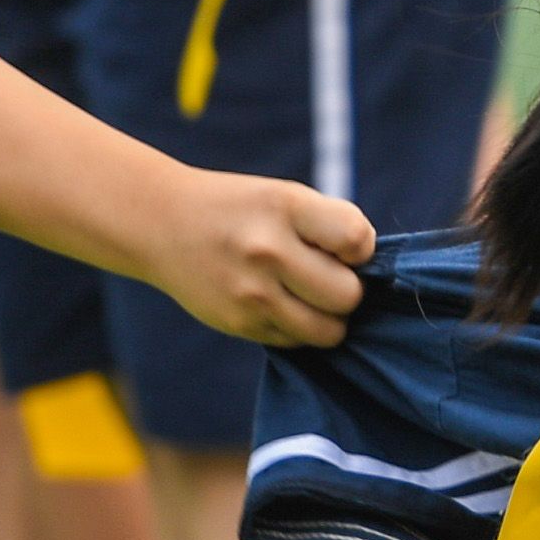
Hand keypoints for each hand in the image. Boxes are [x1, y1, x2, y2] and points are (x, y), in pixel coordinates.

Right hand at [154, 172, 376, 346]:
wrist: (163, 224)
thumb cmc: (242, 211)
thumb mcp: (285, 197)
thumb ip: (332, 228)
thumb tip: (376, 277)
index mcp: (285, 207)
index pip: (358, 240)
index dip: (359, 249)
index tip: (341, 246)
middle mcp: (267, 250)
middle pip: (348, 296)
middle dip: (346, 290)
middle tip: (325, 276)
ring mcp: (251, 292)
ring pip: (328, 331)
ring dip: (329, 318)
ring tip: (308, 296)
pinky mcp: (239, 323)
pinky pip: (296, 342)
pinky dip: (298, 328)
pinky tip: (278, 303)